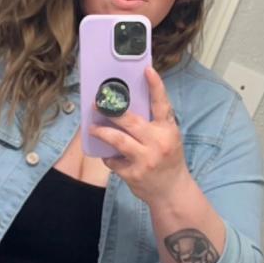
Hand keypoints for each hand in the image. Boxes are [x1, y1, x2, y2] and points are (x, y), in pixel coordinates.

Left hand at [89, 66, 189, 202]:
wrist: (172, 192)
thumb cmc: (168, 160)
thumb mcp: (169, 138)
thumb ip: (153, 124)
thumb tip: (126, 107)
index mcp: (168, 131)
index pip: (162, 105)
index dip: (156, 86)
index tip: (147, 70)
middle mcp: (158, 143)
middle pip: (131, 121)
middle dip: (112, 111)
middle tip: (97, 103)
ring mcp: (145, 160)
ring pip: (118, 141)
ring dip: (102, 133)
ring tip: (92, 129)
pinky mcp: (133, 174)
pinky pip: (113, 161)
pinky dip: (108, 157)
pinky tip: (108, 156)